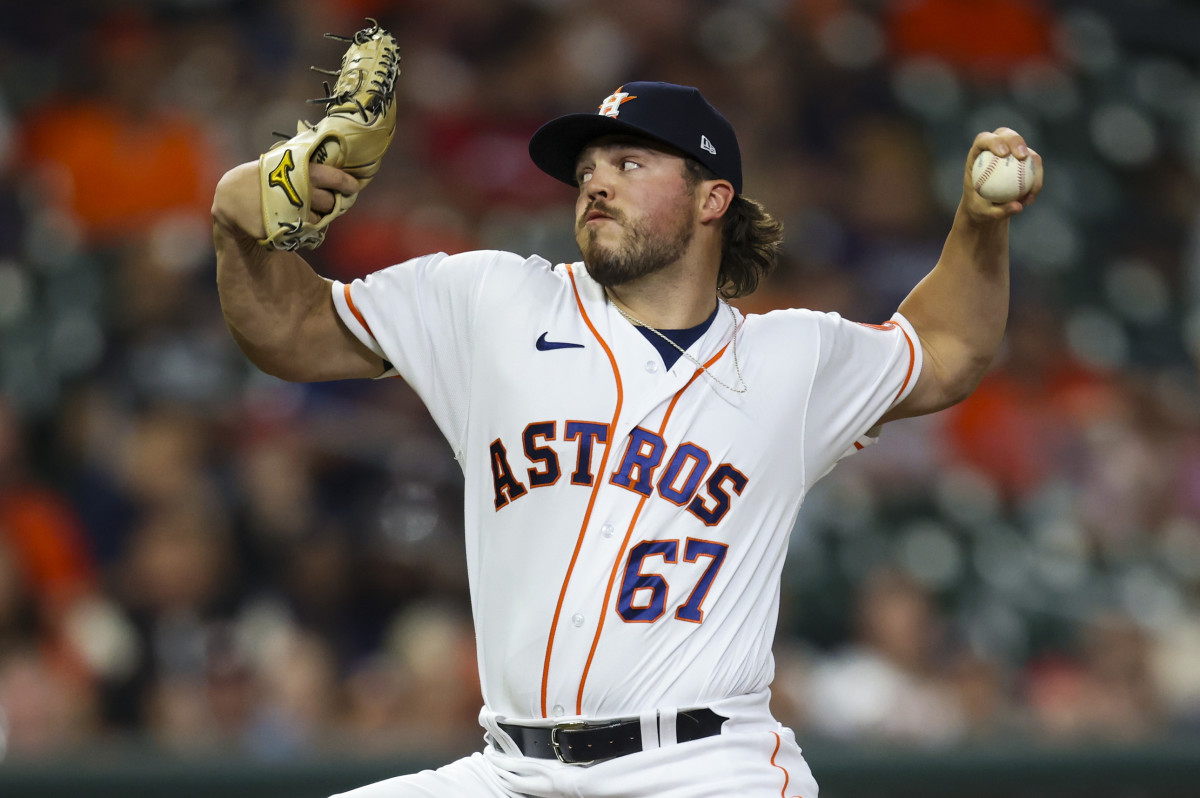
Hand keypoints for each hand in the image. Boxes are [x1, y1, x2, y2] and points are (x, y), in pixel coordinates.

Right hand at [212, 160, 361, 240]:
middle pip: (330, 202)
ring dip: (319, 217)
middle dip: (332, 203)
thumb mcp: (279, 162)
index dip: (346, 183)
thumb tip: (332, 157)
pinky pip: (307, 232)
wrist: (232, 198)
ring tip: (306, 210)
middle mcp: (299, 188)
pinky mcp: (286, 227)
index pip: (333, 176)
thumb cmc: (259, 177)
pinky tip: (298, 221)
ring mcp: (292, 209)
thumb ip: (303, 162)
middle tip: (328, 202)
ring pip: (321, 219)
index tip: (354, 187)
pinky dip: (308, 229)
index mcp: (299, 169)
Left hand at [961, 128, 1043, 221]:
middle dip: (1016, 141)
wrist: (986, 209)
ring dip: (1032, 165)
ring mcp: (1010, 154)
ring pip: (1025, 149)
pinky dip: (1036, 179)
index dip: (994, 141)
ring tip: (1031, 190)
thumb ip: (1000, 211)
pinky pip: (1034, 165)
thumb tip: (1019, 206)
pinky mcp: (1022, 162)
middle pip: (1005, 135)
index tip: (1003, 154)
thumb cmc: (979, 210)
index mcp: (976, 156)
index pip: (983, 140)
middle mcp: (993, 150)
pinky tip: (1032, 197)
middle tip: (1023, 157)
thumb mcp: (984, 214)